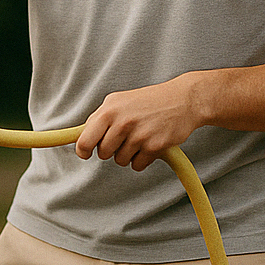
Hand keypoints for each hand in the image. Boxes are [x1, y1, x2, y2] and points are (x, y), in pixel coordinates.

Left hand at [74, 75, 202, 170]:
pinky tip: (150, 144)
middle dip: (112, 150)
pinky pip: (137, 165)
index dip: (83, 151)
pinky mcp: (153, 146)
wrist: (184, 100)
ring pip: (120, 160)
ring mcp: (138, 135)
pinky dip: (143, 159)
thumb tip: (81, 137)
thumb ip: (100, 118)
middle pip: (103, 153)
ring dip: (129, 154)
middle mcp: (122, 122)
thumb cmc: (150, 101)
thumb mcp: (119, 101)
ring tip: (140, 138)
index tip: (86, 153)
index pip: (84, 140)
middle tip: (124, 138)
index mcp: (109, 110)